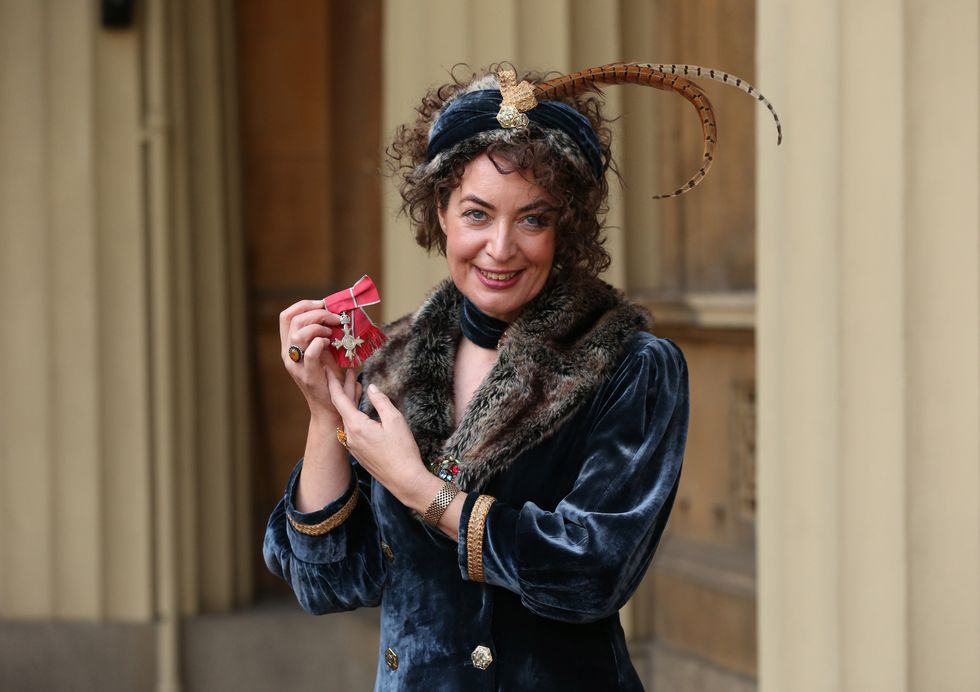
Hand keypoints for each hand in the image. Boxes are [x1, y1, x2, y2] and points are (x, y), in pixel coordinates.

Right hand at [279, 298, 346, 420]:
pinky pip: (311, 352)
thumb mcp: (325, 352)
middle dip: (317, 312)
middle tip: (335, 318)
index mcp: (289, 346)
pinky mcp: (308, 375)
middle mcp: (288, 354)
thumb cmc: (331, 378)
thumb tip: (338, 313)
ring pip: (299, 333)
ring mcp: (296, 365)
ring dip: (320, 326)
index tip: (324, 304)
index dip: (305, 305)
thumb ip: (325, 334)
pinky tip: (330, 344)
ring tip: (333, 332)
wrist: (331, 407)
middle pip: (293, 319)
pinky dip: (322, 342)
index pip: (287, 315)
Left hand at [327, 375, 433, 508]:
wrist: (404, 480)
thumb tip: (372, 388)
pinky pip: (352, 430)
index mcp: (356, 426)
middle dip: (342, 390)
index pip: (339, 399)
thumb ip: (381, 401)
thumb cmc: (402, 451)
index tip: (328, 369)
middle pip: (341, 409)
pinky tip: (361, 412)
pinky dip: (353, 417)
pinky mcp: (358, 454)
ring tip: (354, 389)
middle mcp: (349, 436)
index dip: (333, 383)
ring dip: (348, 404)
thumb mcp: (395, 420)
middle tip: (344, 374)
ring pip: (346, 420)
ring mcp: (352, 447)